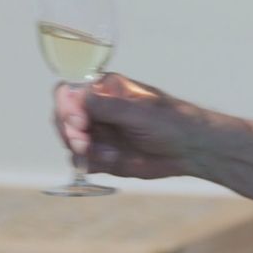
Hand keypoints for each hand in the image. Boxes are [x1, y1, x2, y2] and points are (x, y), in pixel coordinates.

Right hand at [54, 73, 200, 178]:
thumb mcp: (138, 111)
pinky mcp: (102, 155)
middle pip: (63, 119)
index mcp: (103, 89)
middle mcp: (96, 110)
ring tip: (111, 155)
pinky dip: (91, 163)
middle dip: (71, 133)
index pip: (67, 93)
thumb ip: (105, 105)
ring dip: (84, 151)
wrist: (190, 149)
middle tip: (85, 145)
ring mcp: (98, 133)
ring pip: (70, 142)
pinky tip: (113, 161)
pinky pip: (82, 160)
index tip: (79, 123)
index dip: (66, 108)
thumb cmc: (170, 121)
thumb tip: (73, 95)